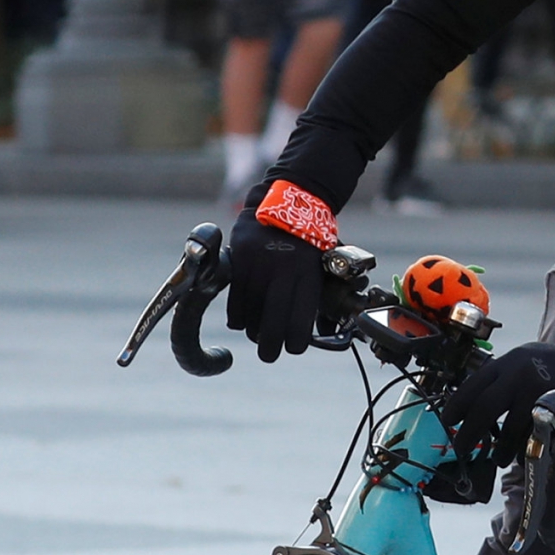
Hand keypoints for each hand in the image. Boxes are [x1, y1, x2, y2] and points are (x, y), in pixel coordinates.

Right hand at [224, 192, 330, 361]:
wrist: (289, 199)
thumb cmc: (308, 240)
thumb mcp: (319, 264)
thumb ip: (311, 294)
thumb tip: (313, 330)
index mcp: (308, 274)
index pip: (300, 319)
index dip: (296, 341)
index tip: (294, 348)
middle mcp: (283, 271)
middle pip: (273, 322)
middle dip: (270, 346)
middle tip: (269, 354)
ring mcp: (259, 265)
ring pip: (251, 313)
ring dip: (253, 330)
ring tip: (257, 333)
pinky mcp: (240, 260)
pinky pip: (235, 299)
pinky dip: (238, 316)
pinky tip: (242, 320)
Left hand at [443, 334, 554, 464]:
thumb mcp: (525, 358)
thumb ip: (502, 376)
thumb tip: (477, 402)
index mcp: (507, 362)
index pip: (472, 385)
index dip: (455, 407)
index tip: (447, 422)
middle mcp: (517, 373)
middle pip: (483, 408)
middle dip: (469, 433)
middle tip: (462, 448)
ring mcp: (535, 389)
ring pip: (508, 427)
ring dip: (499, 448)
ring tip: (496, 459)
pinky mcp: (553, 406)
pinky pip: (531, 433)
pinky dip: (522, 447)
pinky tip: (519, 454)